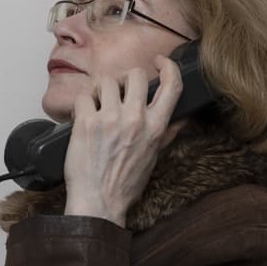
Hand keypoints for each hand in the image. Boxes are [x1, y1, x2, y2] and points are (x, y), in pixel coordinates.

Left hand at [63, 55, 187, 228]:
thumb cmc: (125, 184)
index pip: (172, 85)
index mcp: (156, 127)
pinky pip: (84, 96)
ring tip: (98, 105)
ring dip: (101, 90)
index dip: (167, 67)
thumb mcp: (154, 158)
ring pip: (107, 81)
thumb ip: (167, 134)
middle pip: (135, 75)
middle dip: (125, 79)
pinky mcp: (85, 123)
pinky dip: (83, 103)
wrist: (98, 202)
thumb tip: (183, 119)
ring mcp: (109, 119)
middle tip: (118, 92)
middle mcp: (135, 119)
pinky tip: (84, 116)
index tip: (159, 63)